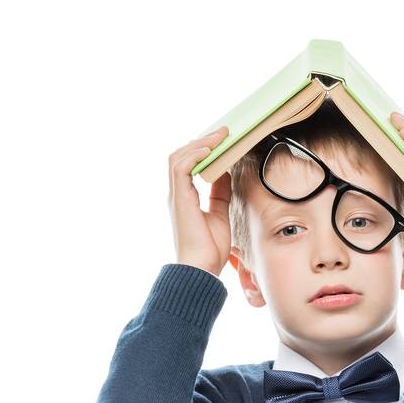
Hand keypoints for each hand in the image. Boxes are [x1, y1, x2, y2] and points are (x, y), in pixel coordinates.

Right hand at [169, 125, 232, 276]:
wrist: (202, 269)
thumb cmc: (210, 249)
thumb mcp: (220, 213)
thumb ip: (220, 192)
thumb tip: (226, 171)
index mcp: (185, 197)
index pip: (187, 164)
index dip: (202, 149)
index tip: (221, 140)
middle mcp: (177, 194)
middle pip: (180, 156)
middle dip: (201, 141)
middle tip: (222, 132)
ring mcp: (176, 196)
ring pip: (179, 157)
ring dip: (199, 144)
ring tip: (219, 136)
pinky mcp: (179, 199)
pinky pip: (181, 168)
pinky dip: (195, 155)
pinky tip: (210, 150)